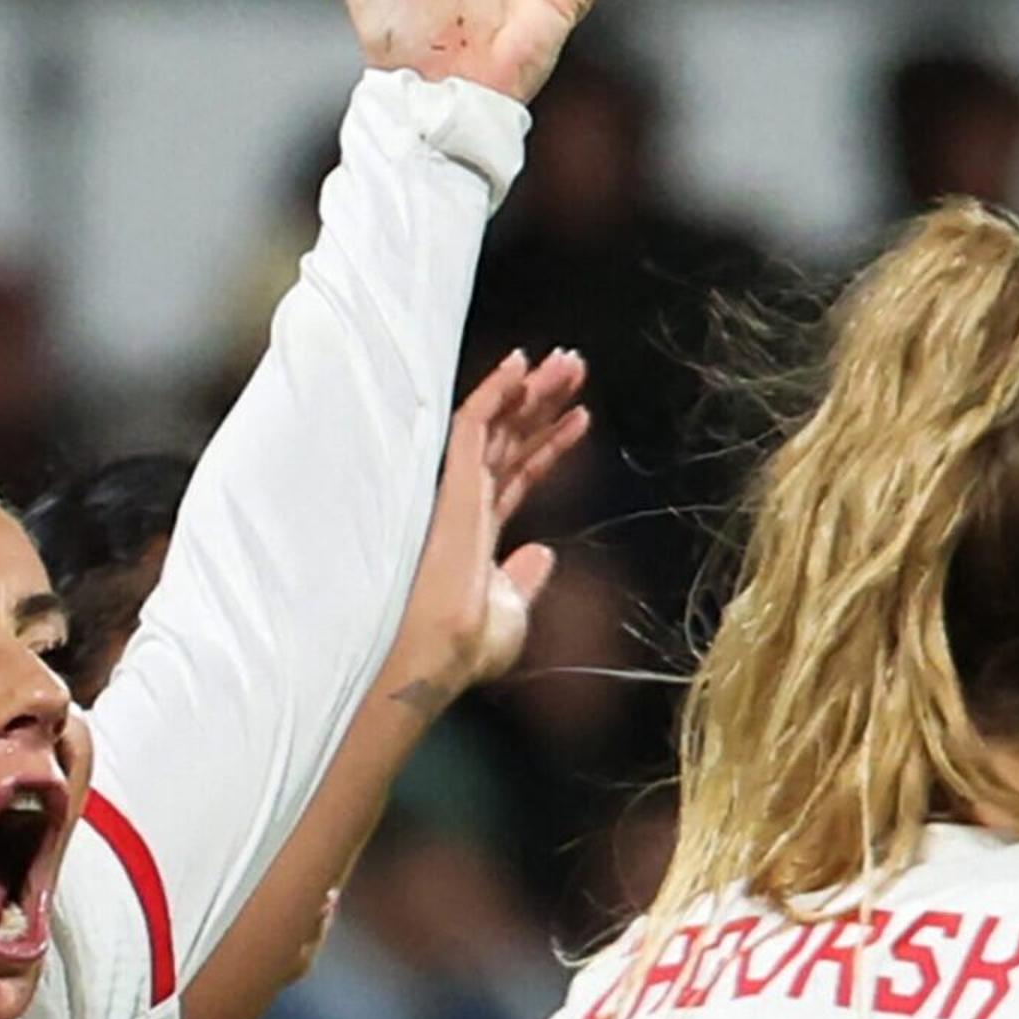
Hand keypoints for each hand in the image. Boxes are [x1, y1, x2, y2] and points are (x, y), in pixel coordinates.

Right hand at [383, 349, 589, 707]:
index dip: (549, 445)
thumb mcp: (512, 615)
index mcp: (476, 535)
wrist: (438, 658)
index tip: (580, 417)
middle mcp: (465, 507)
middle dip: (543, 404)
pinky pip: (472, 425)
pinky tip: (519, 365)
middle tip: (575, 367)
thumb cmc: (462, 651)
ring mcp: (456, 494)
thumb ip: (526, 581)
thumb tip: (543, 554)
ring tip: (569, 361)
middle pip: (510, 442)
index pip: (518, 475)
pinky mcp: (450, 484)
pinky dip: (495, 392)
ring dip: (532, 391)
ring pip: (497, 426)